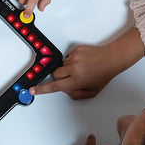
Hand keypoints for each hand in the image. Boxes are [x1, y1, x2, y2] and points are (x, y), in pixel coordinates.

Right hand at [29, 28, 144, 99]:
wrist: (112, 58)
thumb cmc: (103, 74)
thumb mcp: (92, 91)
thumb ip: (76, 94)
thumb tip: (64, 90)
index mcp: (77, 80)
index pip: (55, 86)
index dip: (42, 89)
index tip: (33, 89)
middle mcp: (74, 69)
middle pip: (55, 74)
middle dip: (60, 77)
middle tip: (70, 77)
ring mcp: (74, 58)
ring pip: (61, 65)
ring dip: (67, 68)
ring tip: (81, 68)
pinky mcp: (75, 49)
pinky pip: (67, 56)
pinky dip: (72, 60)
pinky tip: (82, 61)